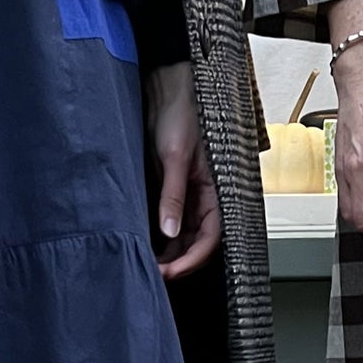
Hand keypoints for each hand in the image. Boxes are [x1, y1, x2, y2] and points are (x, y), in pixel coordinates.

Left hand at [147, 63, 221, 280]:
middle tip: (154, 274)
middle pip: (197, 243)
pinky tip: (147, 244)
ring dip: (168, 252)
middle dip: (178, 261)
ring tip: (148, 263)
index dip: (190, 260)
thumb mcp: (174, 158)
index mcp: (216, 192)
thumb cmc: (182, 114)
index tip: (169, 272)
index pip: (209, 239)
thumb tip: (170, 231)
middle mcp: (206, 198)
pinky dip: (161, 237)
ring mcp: (190, 196)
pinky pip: (172, 222)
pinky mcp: (174, 190)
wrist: (169, 88)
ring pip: (184, 236)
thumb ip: (173, 196)